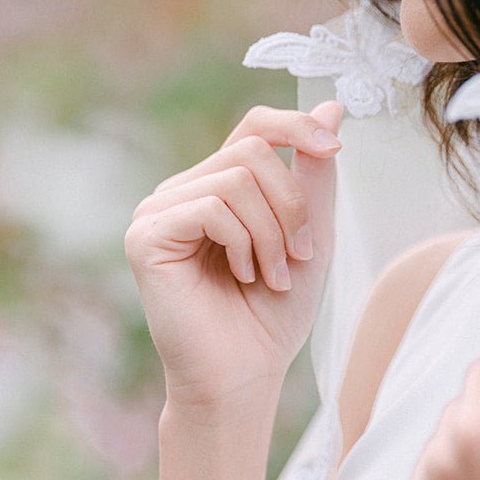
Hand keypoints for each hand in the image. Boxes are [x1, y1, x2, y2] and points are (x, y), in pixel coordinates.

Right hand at [124, 99, 343, 411]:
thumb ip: (315, 172)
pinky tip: (242, 277)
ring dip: (272, 233)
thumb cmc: (274, 311)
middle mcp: (182, 189)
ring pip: (236, 179)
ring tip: (272, 276)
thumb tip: (332, 106)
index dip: (296, 126)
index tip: (334, 151)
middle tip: (300, 255)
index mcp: (217, 184)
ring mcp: (157, 210)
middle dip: (292, 205)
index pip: (255, 126)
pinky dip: (244, 243)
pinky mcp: (144, 235)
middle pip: (252, 151)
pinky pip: (211, 207)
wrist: (246, 374)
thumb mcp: (311, 231)